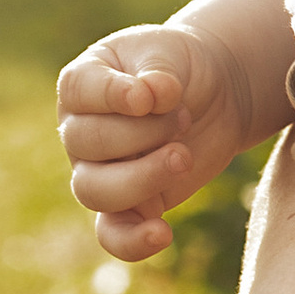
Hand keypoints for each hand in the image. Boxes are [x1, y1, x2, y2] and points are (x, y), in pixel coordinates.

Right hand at [57, 21, 254, 261]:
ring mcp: (99, 172)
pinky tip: (163, 234)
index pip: (79, 91)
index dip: (113, 96)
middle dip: (144, 131)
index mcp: (82, 85)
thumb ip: (158, 70)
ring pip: (93, 192)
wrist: (216, 93)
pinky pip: (113, 235)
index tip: (150, 95)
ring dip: (143, 177)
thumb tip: (151, 95)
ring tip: (183, 156)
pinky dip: (131, 242)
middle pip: (87, 143)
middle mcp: (79, 132)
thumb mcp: (170, 51)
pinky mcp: (131, 205)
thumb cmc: (181, 67)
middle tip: (183, 117)